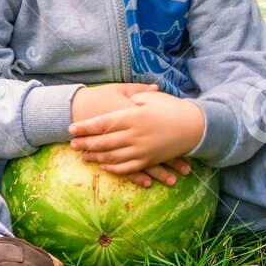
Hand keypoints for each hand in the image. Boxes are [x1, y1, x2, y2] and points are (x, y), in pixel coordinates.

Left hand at [68, 90, 206, 186]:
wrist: (195, 127)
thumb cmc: (171, 108)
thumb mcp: (150, 97)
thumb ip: (132, 97)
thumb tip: (119, 99)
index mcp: (133, 116)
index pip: (103, 123)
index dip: (85, 127)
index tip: (71, 129)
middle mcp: (135, 135)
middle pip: (104, 141)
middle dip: (86, 143)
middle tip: (71, 144)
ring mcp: (142, 150)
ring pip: (113, 156)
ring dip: (96, 157)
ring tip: (83, 156)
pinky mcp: (150, 160)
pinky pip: (128, 168)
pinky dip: (115, 168)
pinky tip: (104, 167)